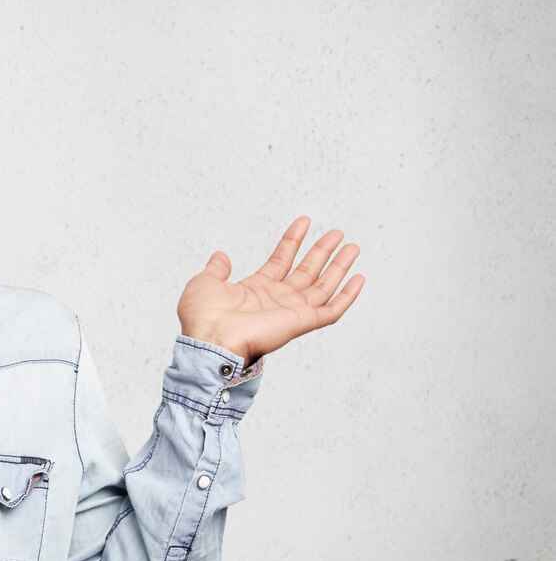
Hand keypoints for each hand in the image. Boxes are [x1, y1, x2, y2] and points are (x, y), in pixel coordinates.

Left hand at [176, 216, 362, 364]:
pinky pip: (331, 310)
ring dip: (339, 266)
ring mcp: (290, 311)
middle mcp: (276, 300)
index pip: (280, 260)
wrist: (209, 339)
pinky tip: (359, 278)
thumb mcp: (206, 282)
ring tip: (352, 246)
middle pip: (306, 271)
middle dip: (322, 251)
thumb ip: (217, 269)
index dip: (292, 240)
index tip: (304, 221)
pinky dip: (347, 296)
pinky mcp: (301, 322)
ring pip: (323, 286)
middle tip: (337, 232)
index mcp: (255, 290)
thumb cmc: (202, 317)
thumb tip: (221, 256)